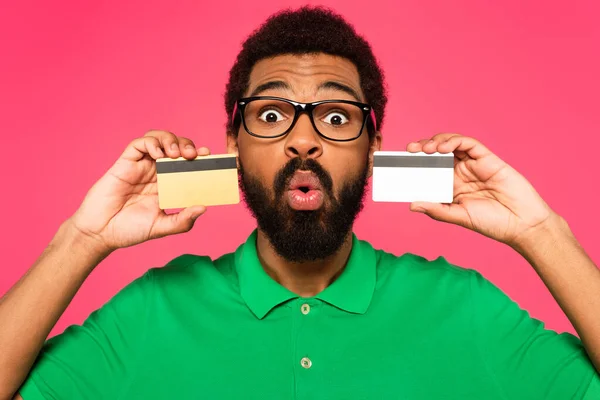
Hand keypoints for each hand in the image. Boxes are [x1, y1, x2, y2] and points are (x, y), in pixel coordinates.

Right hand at [68, 130, 208, 253]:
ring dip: (171, 140)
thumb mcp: (161, 227)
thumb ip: (183, 221)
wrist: (101, 233)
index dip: (199, 157)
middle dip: (187, 145)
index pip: (188, 164)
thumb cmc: (129, 230)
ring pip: (159, 139)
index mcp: (168, 185)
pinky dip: (151, 142)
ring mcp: (141, 165)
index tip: (210, 157)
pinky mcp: (126, 162)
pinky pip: (139, 144)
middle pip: (177, 147)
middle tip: (193, 155)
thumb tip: (204, 207)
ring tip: (176, 154)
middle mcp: (156, 172)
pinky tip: (158, 153)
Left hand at [406, 133, 554, 247]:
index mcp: (451, 187)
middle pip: (437, 155)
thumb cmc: (492, 223)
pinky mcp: (487, 159)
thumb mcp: (459, 216)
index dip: (416, 164)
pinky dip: (455, 141)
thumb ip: (437, 209)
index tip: (401, 163)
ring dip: (436, 142)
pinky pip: (469, 144)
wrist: (522, 224)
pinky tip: (445, 148)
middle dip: (422, 149)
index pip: (429, 171)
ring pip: (451, 145)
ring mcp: (473, 165)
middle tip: (409, 150)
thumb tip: (411, 205)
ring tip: (426, 149)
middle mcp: (460, 173)